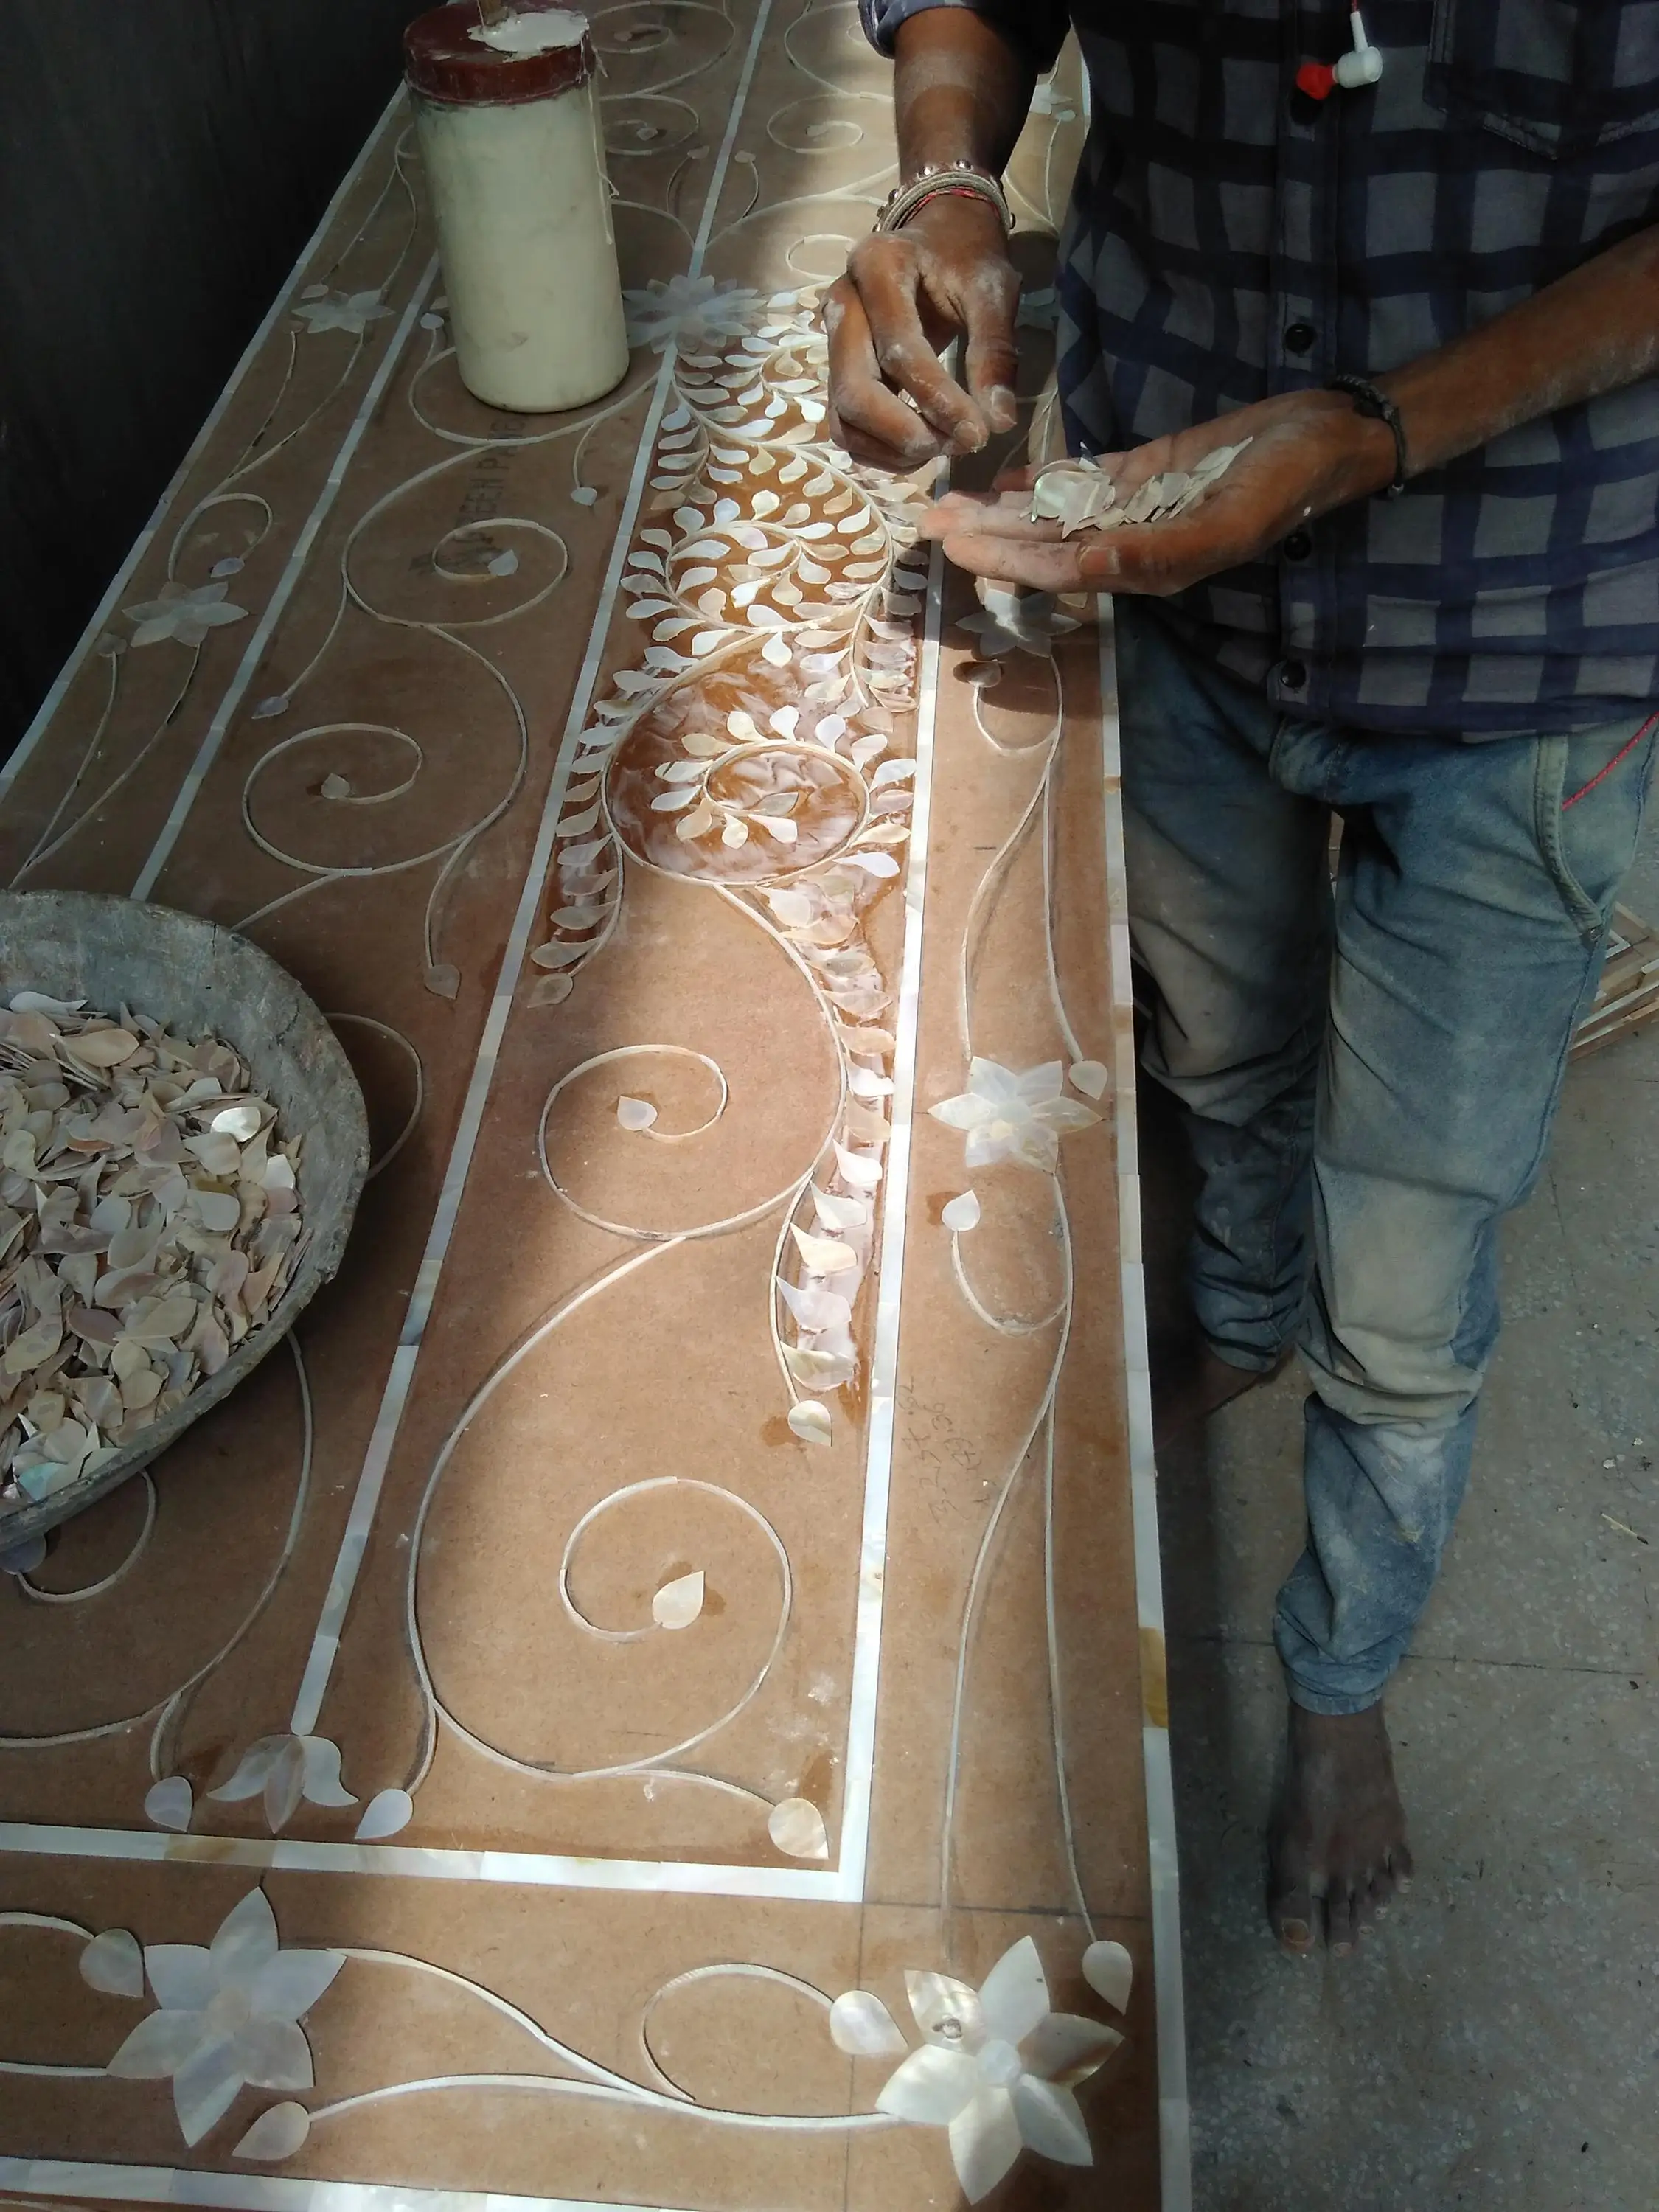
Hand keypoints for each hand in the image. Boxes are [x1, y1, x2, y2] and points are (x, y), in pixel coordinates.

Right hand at [825, 195, 1020, 470]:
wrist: (938, 239)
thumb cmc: (966, 258)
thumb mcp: (992, 289)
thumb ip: (996, 350)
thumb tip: (999, 422)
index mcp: (876, 267)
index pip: (899, 350)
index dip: (937, 399)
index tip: (978, 433)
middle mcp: (841, 304)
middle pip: (854, 391)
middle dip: (906, 432)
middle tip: (959, 445)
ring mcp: (832, 342)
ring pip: (843, 418)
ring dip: (892, 449)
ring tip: (944, 446)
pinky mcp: (837, 371)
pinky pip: (846, 427)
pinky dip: (882, 451)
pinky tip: (923, 448)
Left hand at [915, 390, 1398, 593]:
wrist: (1326, 437)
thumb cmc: (1285, 484)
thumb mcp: (1228, 524)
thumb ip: (1158, 553)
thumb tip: (1087, 564)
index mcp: (1149, 566)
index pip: (1061, 568)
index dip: (1006, 559)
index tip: (955, 546)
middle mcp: (1134, 545)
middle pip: (1046, 546)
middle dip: (987, 537)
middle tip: (927, 525)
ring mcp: (1138, 508)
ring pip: (1057, 515)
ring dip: (1004, 511)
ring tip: (948, 503)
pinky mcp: (1147, 474)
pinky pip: (1085, 484)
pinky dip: (1046, 482)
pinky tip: (1006, 480)